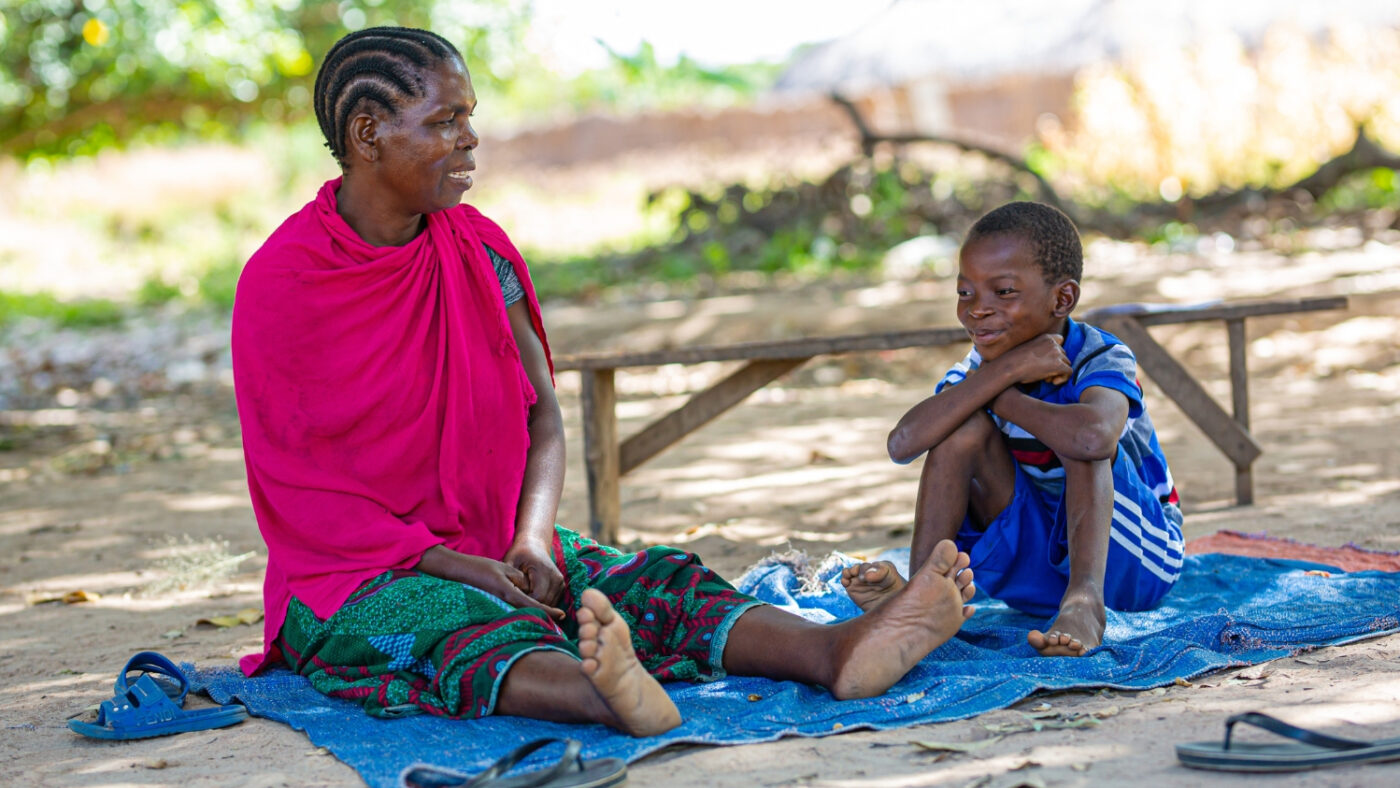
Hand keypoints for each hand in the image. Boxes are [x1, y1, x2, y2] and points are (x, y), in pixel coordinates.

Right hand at [420, 548, 564, 619]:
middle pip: (529, 614)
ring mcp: (499, 606)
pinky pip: (512, 611)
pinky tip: (529, 611)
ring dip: (533, 616)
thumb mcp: (506, 569)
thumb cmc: (482, 568)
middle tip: (559, 620)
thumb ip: (521, 580)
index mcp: (509, 594)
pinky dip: (523, 612)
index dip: (549, 611)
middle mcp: (505, 603)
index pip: (534, 605)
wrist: (460, 571)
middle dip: (543, 617)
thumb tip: (531, 590)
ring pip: (521, 614)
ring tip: (549, 618)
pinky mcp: (495, 605)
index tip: (562, 615)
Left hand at [502, 537, 565, 608]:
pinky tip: (530, 601)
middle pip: (545, 603)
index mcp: (543, 570)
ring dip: (537, 608)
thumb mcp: (510, 561)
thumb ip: (509, 577)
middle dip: (531, 608)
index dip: (526, 604)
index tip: (513, 603)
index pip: (538, 596)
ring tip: (523, 603)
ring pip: (550, 605)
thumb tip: (504, 595)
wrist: (535, 546)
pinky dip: (542, 605)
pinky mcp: (561, 586)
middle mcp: (555, 577)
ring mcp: (560, 582)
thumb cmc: (520, 554)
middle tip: (516, 606)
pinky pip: (553, 602)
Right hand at [997, 333, 1071, 385]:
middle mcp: (1053, 343)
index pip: (1060, 340)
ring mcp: (1057, 353)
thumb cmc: (1015, 361)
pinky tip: (1052, 382)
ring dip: (1058, 372)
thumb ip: (1040, 350)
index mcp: (1046, 337)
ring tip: (1046, 378)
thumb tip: (1049, 362)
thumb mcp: (1028, 348)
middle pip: (1063, 354)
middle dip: (1056, 364)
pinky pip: (1069, 372)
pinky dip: (1063, 378)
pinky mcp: (1058, 365)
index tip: (1049, 360)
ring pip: (1067, 363)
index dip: (1057, 351)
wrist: (1010, 366)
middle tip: (1044, 373)